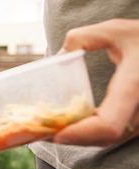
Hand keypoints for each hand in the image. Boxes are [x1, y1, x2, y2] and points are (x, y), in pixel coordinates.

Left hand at [53, 18, 138, 146]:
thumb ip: (84, 37)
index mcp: (134, 86)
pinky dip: (90, 133)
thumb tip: (58, 56)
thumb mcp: (117, 29)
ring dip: (79, 138)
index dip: (80, 134)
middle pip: (103, 137)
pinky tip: (69, 124)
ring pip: (109, 139)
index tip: (55, 133)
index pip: (108, 125)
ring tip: (47, 129)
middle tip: (38, 132)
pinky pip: (114, 134)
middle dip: (71, 138)